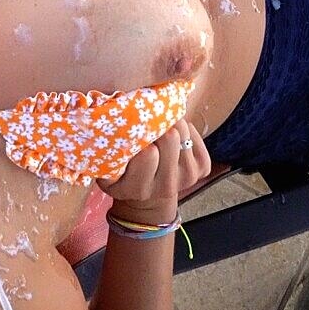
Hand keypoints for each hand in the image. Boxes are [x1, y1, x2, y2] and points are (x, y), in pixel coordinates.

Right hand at [97, 119, 211, 222]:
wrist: (148, 198)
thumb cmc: (123, 177)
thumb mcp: (106, 171)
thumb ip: (106, 152)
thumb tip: (114, 111)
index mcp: (139, 188)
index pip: (148, 153)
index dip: (139, 135)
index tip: (133, 129)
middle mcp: (166, 186)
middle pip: (170, 138)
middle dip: (158, 124)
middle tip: (148, 121)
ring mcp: (187, 178)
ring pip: (183, 131)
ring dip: (170, 123)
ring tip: (160, 127)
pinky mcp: (203, 169)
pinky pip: (195, 134)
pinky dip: (184, 129)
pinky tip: (173, 136)